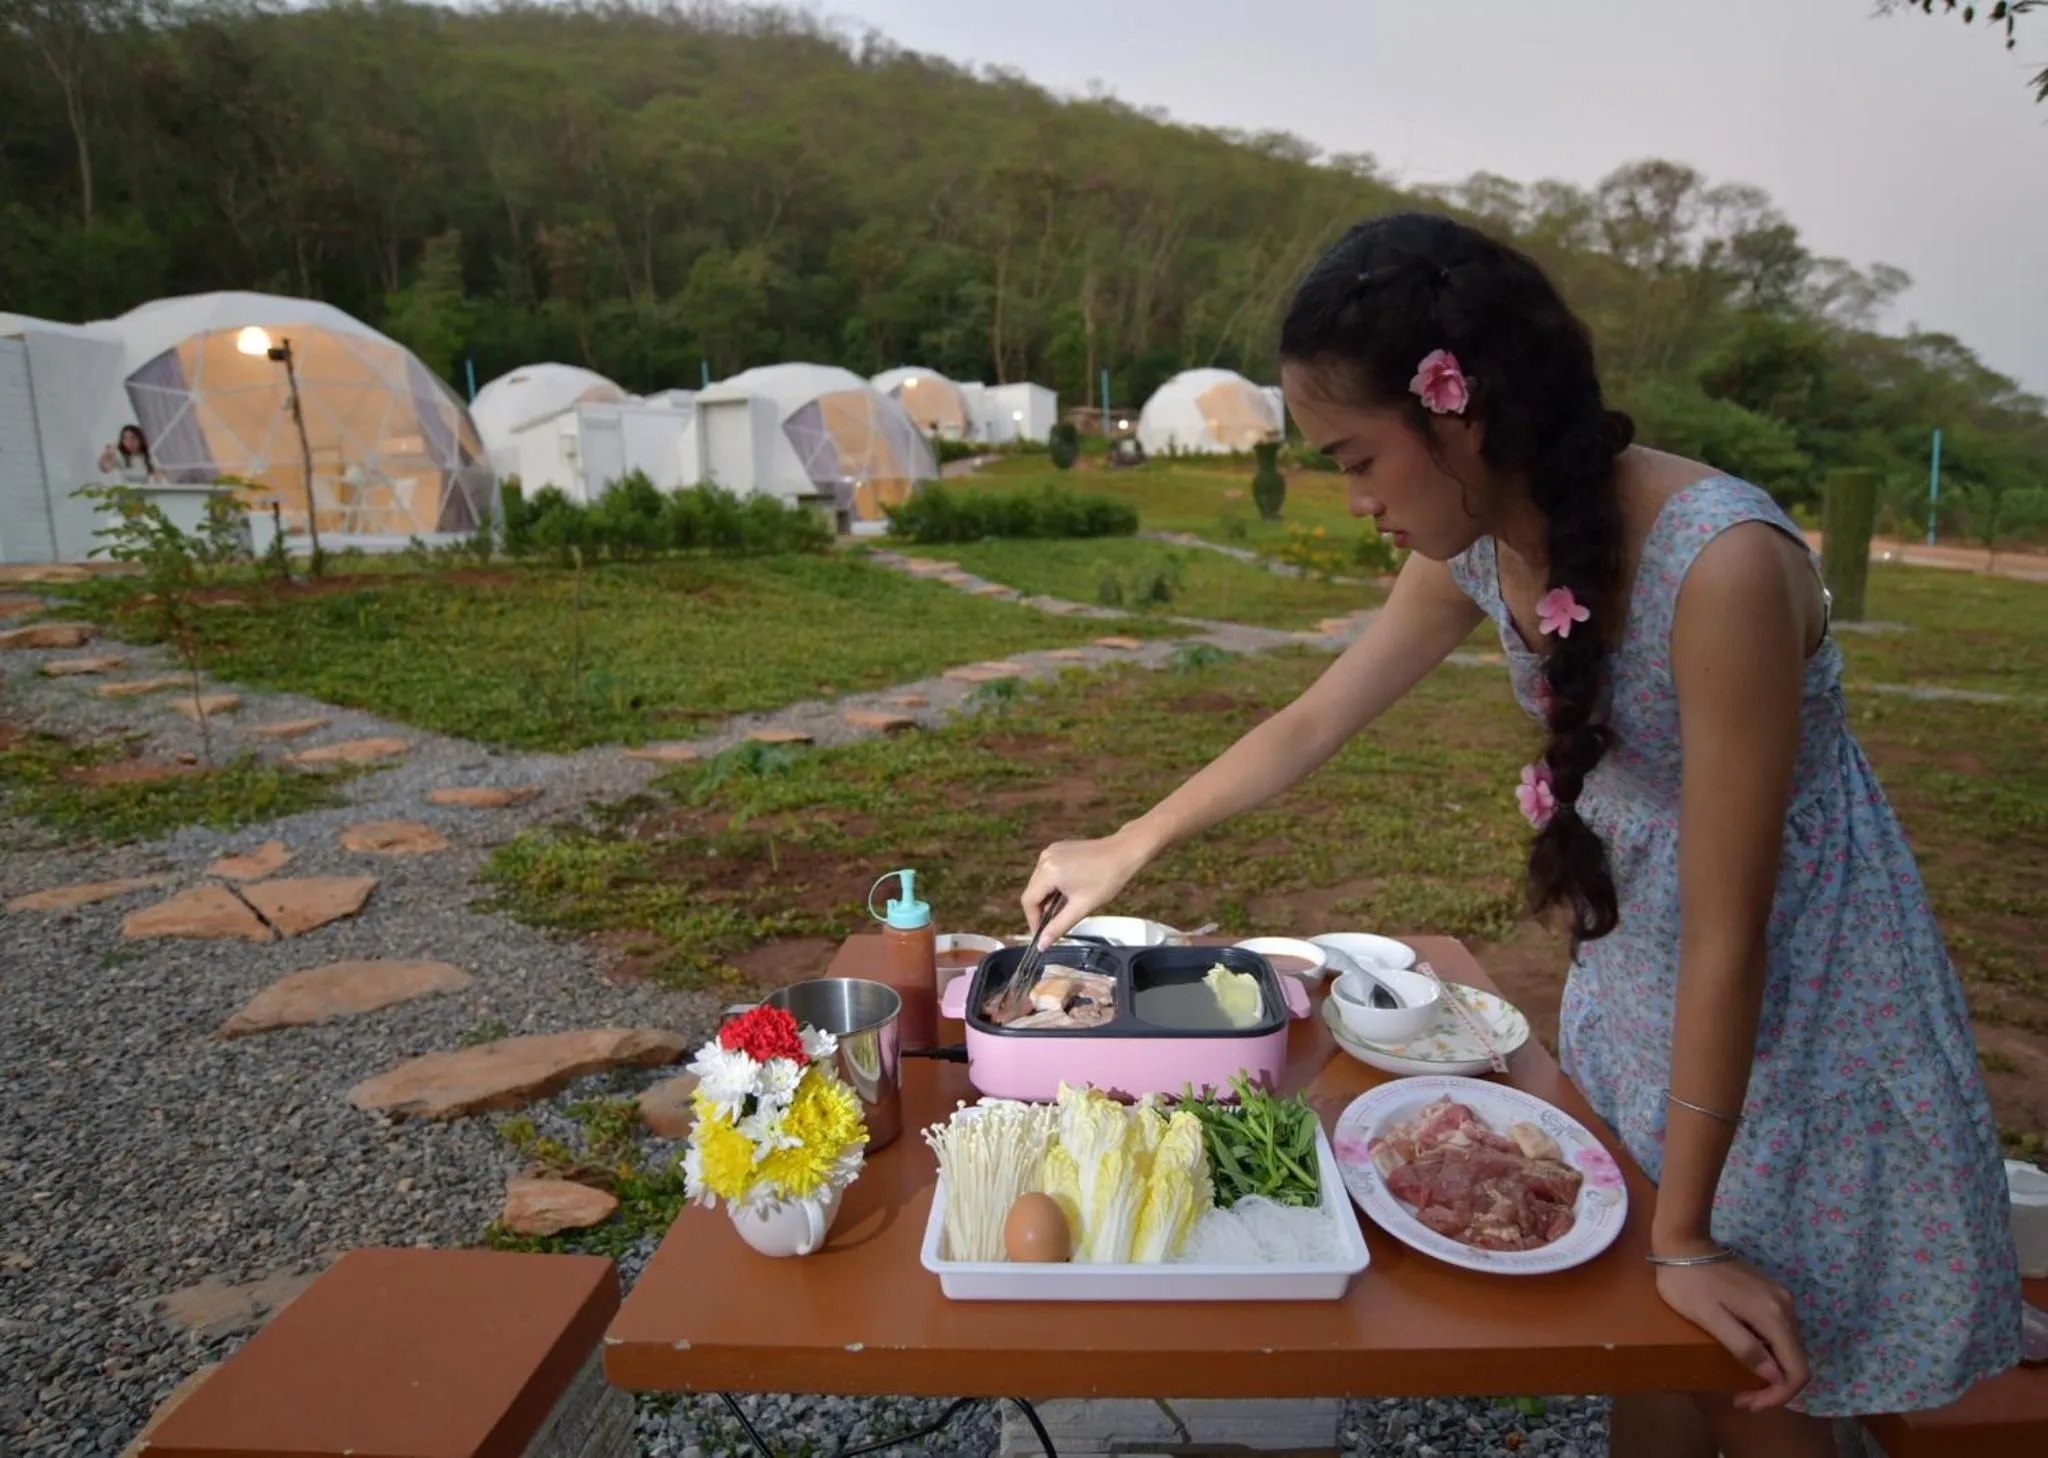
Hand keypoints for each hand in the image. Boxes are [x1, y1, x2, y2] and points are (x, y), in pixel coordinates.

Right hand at [1019, 830, 1151, 946]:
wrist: (1124, 853)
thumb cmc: (1107, 878)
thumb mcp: (1081, 907)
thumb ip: (1058, 927)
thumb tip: (1042, 944)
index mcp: (1049, 871)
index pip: (1028, 901)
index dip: (1033, 920)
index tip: (1042, 934)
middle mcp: (1045, 858)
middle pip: (1032, 891)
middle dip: (1042, 910)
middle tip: (1056, 923)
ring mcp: (1051, 851)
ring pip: (1040, 882)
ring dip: (1048, 898)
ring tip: (1067, 906)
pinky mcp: (1058, 849)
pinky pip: (1047, 871)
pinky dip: (1054, 885)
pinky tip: (1070, 891)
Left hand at [1653, 1251, 1809, 1411]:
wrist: (1682, 1243)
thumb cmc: (1688, 1283)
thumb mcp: (1710, 1319)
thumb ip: (1744, 1347)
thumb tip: (1775, 1376)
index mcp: (1774, 1315)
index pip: (1797, 1370)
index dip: (1779, 1395)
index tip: (1749, 1403)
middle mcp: (1786, 1306)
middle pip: (1796, 1360)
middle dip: (1774, 1387)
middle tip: (1743, 1398)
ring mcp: (1779, 1297)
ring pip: (1788, 1347)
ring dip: (1771, 1371)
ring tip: (1743, 1383)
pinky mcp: (1769, 1293)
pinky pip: (1778, 1332)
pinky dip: (1768, 1351)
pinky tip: (1746, 1356)